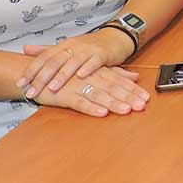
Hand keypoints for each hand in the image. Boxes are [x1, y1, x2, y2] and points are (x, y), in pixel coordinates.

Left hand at [17, 29, 134, 99]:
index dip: (31, 70)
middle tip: (31, 92)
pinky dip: (87, 69)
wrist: (115, 38)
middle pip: (55, 62)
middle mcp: (73, 46)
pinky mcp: (102, 54)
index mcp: (63, 46)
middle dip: (42, 78)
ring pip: (72, 63)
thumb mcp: (67, 46)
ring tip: (52, 88)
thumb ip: (46, 49)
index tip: (20, 83)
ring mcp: (88, 50)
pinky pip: (93, 62)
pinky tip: (81, 77)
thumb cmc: (89, 46)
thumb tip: (25, 49)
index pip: (43, 58)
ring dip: (62, 76)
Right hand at [33, 67, 149, 116]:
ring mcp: (77, 86)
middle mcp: (90, 77)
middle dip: (129, 97)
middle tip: (142, 105)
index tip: (147, 97)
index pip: (120, 81)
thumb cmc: (67, 72)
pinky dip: (91, 108)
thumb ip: (115, 72)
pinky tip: (102, 113)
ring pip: (99, 95)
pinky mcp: (64, 95)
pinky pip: (79, 103)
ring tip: (127, 110)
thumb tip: (135, 75)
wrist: (36, 70)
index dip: (133, 89)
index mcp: (98, 72)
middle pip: (113, 88)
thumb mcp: (94, 69)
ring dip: (113, 103)